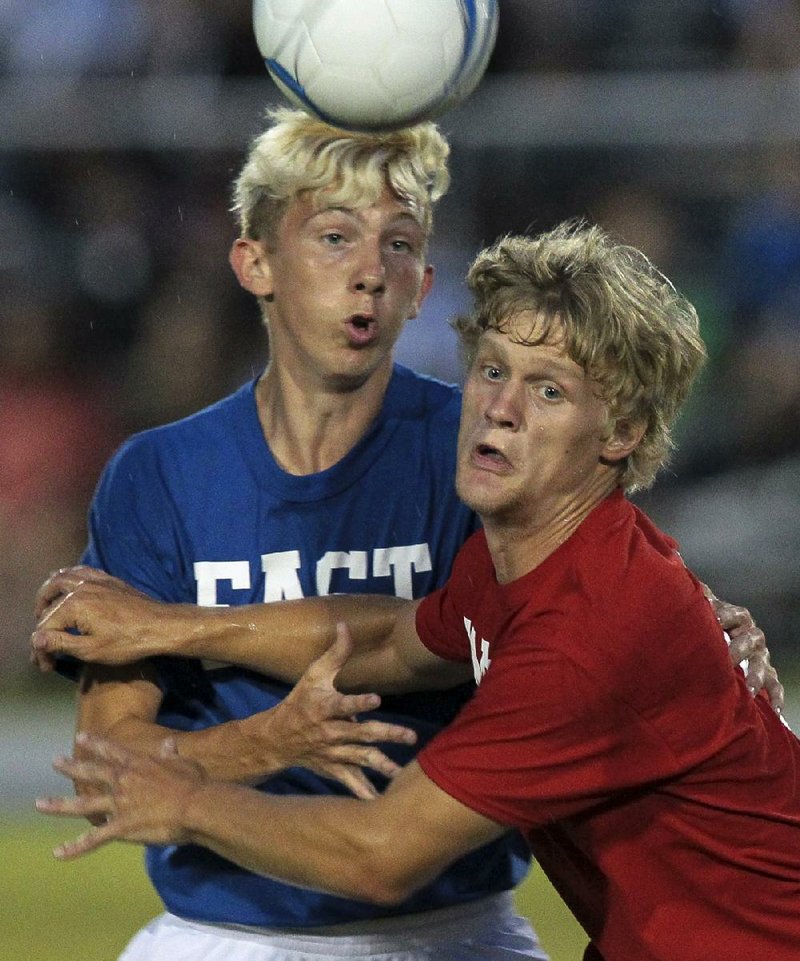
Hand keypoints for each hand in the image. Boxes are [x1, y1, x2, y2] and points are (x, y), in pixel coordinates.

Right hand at [31, 566, 173, 670]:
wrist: (160, 626)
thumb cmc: (127, 642)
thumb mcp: (91, 650)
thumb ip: (60, 643)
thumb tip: (35, 639)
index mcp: (74, 605)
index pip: (45, 627)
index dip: (41, 650)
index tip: (47, 667)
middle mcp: (81, 588)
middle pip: (49, 601)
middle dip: (41, 622)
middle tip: (41, 640)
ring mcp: (96, 581)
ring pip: (61, 578)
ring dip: (48, 593)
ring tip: (45, 609)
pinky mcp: (109, 580)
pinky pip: (82, 571)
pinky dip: (69, 578)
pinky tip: (70, 589)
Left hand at [36, 733, 203, 858]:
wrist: (195, 807)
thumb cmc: (193, 783)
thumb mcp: (183, 763)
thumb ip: (171, 754)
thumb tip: (169, 743)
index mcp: (138, 764)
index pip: (112, 751)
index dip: (95, 744)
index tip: (80, 738)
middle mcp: (123, 781)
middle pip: (92, 772)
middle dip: (72, 767)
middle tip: (55, 762)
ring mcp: (119, 805)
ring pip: (83, 805)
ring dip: (59, 805)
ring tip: (40, 804)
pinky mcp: (121, 828)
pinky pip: (93, 840)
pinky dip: (75, 848)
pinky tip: (58, 853)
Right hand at [246, 623, 416, 798]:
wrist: (276, 738)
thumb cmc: (300, 701)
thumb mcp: (313, 674)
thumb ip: (335, 653)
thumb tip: (345, 625)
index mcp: (324, 707)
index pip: (343, 703)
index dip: (358, 702)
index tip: (377, 700)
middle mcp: (329, 732)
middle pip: (360, 733)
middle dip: (385, 734)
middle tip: (410, 736)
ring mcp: (332, 753)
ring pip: (360, 760)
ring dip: (382, 765)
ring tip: (402, 772)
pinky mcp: (334, 769)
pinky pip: (351, 783)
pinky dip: (365, 793)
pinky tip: (382, 805)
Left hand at [704, 585, 783, 712]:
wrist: (725, 636)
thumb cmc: (710, 621)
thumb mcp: (704, 605)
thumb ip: (694, 589)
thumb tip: (676, 555)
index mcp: (737, 617)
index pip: (734, 615)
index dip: (724, 616)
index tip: (715, 621)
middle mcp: (752, 636)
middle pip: (749, 642)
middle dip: (738, 650)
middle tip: (727, 659)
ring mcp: (761, 656)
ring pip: (762, 666)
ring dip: (756, 677)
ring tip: (749, 689)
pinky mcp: (766, 674)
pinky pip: (774, 686)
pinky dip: (775, 698)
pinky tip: (774, 711)